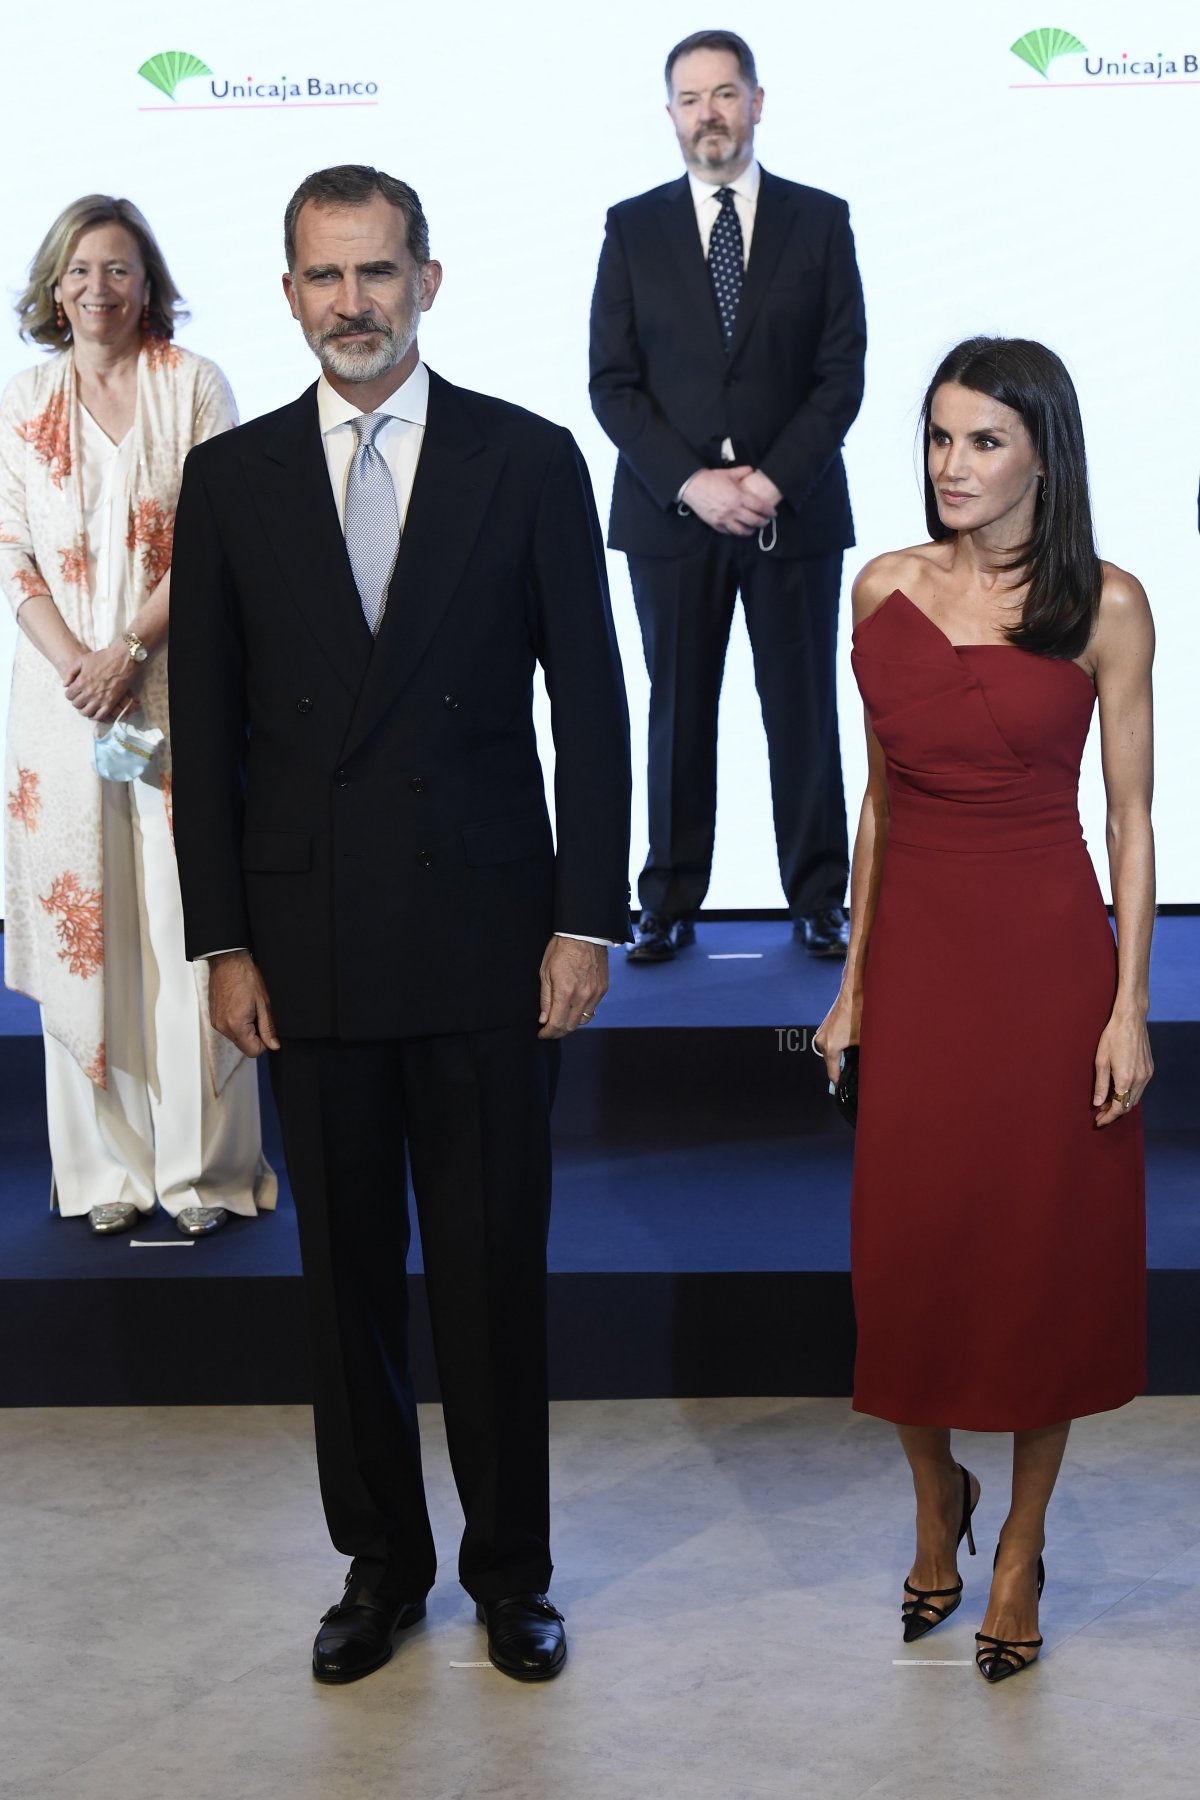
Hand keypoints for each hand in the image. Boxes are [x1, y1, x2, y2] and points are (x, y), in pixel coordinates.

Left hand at [63, 643, 136, 720]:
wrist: (123, 659)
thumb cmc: (103, 657)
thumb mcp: (82, 660)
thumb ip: (70, 672)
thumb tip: (65, 685)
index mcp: (81, 682)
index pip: (69, 695)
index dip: (70, 694)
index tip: (74, 692)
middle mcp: (89, 692)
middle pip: (76, 704)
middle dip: (76, 701)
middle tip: (81, 698)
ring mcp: (100, 699)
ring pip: (86, 712)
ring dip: (84, 710)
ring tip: (87, 706)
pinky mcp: (111, 702)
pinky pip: (100, 716)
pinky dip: (95, 717)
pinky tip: (95, 713)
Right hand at [207, 951, 279, 1056]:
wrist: (228, 961)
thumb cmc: (245, 977)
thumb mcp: (263, 1003)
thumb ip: (268, 1028)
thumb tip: (274, 1045)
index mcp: (236, 1026)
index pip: (253, 1051)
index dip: (265, 1043)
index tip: (268, 1029)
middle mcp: (223, 1027)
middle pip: (244, 1046)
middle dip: (256, 1036)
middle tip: (260, 1016)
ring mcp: (216, 1023)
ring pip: (237, 1038)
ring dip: (246, 1030)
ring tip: (250, 1009)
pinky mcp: (214, 1018)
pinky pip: (229, 1029)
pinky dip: (237, 1024)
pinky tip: (242, 1007)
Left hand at [538, 938, 607, 1038]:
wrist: (584, 934)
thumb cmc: (561, 949)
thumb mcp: (545, 972)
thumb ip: (545, 999)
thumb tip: (544, 1019)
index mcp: (565, 992)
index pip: (557, 1024)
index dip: (548, 1033)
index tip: (543, 1033)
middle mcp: (582, 996)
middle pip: (571, 1026)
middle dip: (558, 1031)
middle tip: (550, 1029)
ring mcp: (595, 993)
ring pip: (584, 1020)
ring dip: (571, 1023)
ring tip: (562, 1018)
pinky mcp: (603, 989)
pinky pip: (593, 1009)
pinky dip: (583, 1012)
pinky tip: (574, 1006)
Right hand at [684, 466, 775, 535]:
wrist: (692, 486)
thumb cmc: (711, 479)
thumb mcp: (729, 473)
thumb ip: (743, 472)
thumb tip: (752, 471)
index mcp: (738, 497)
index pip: (759, 507)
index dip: (768, 511)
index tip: (773, 513)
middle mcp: (733, 510)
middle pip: (753, 521)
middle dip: (762, 522)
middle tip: (765, 521)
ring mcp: (724, 519)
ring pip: (742, 530)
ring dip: (750, 531)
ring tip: (753, 529)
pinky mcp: (715, 524)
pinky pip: (729, 532)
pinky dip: (736, 532)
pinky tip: (739, 530)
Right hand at [812, 989, 859, 1084]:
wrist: (852, 994)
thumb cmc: (859, 1014)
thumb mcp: (863, 1040)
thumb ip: (859, 1056)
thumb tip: (861, 1067)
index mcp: (830, 1048)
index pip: (833, 1074)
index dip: (840, 1082)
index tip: (845, 1089)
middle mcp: (822, 1042)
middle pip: (831, 1064)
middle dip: (842, 1068)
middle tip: (854, 1073)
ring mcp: (821, 1034)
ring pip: (830, 1053)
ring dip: (840, 1057)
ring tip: (853, 1056)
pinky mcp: (823, 1028)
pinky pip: (829, 1044)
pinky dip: (837, 1047)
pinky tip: (849, 1043)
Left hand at [1093, 1009, 1152, 1126]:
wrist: (1131, 1019)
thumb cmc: (1112, 1036)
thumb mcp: (1100, 1061)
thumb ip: (1100, 1084)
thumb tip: (1097, 1103)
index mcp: (1126, 1078)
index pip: (1118, 1107)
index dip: (1108, 1117)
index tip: (1098, 1121)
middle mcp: (1140, 1079)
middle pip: (1128, 1105)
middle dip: (1114, 1112)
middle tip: (1100, 1112)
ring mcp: (1147, 1074)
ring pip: (1135, 1098)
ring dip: (1122, 1103)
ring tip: (1106, 1102)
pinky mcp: (1150, 1069)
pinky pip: (1140, 1088)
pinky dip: (1129, 1094)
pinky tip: (1118, 1090)